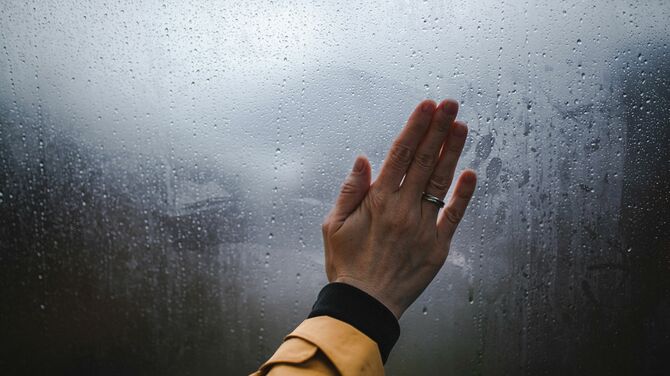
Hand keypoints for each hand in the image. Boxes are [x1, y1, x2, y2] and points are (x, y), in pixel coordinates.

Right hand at [321, 99, 476, 318]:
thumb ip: (349, 190)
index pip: (400, 154)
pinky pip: (454, 215)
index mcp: (378, 201)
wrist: (365, 304)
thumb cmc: (347, 265)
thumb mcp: (333, 225)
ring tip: (462, 126)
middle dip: (438, 129)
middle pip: (424, 160)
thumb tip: (362, 159)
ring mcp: (424, 227)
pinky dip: (463, 194)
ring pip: (441, 181)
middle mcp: (403, 209)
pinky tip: (471, 173)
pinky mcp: (438, 246)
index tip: (427, 106)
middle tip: (451, 104)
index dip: (415, 127)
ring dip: (452, 152)